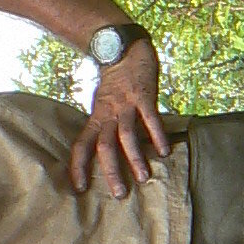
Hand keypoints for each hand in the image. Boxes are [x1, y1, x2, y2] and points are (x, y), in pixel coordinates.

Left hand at [67, 39, 166, 198]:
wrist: (124, 48)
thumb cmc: (115, 82)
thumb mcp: (102, 104)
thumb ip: (104, 125)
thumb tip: (108, 154)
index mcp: (96, 117)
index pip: (82, 145)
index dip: (78, 166)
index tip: (79, 188)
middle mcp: (108, 113)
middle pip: (104, 145)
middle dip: (111, 171)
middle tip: (119, 194)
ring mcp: (126, 104)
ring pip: (127, 135)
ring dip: (135, 158)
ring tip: (144, 177)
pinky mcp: (144, 96)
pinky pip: (150, 118)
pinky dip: (157, 135)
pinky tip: (164, 151)